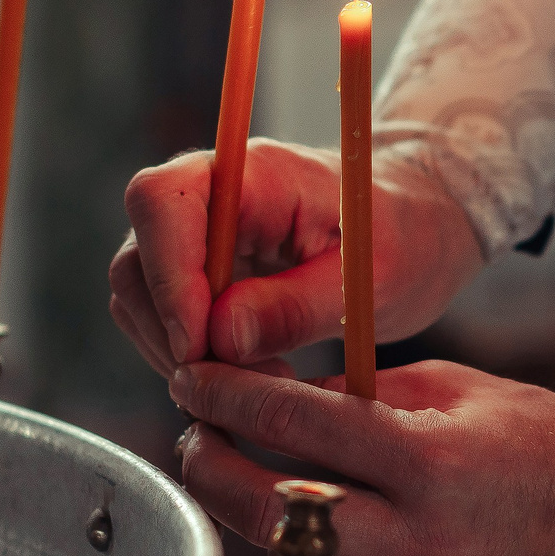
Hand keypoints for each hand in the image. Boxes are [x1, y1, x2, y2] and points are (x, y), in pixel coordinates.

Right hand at [109, 140, 483, 374]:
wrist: (417, 232)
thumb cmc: (404, 239)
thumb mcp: (368, 281)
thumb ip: (295, 306)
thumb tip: (218, 338)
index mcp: (253, 172)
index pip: (162, 201)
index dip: (165, 275)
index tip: (198, 344)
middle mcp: (210, 196)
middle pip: (137, 256)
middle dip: (170, 330)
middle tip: (234, 383)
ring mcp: (198, 236)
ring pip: (140, 297)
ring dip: (181, 353)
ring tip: (260, 381)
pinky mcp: (200, 273)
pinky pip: (164, 320)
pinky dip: (193, 358)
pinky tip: (253, 375)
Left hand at [171, 359, 554, 555]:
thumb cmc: (542, 439)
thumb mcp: (457, 391)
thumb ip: (365, 397)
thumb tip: (278, 398)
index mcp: (426, 460)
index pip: (297, 425)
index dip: (230, 398)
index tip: (190, 381)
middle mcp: (417, 537)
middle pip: (273, 512)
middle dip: (214, 471)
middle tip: (195, 439)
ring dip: (251, 530)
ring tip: (242, 490)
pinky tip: (295, 548)